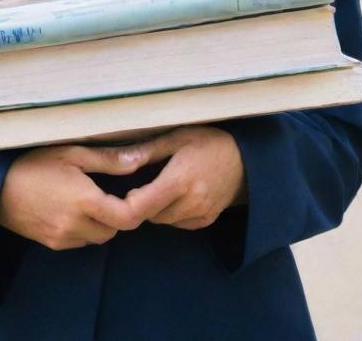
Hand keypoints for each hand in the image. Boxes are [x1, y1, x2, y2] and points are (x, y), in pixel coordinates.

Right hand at [0, 143, 148, 250]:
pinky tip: (74, 208)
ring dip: (102, 222)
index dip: (140, 206)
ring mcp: (63, 238)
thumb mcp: (71, 152)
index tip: (137, 191)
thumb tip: (139, 160)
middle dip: (119, 213)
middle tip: (113, 190)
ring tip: (91, 197)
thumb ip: (108, 160)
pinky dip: (85, 228)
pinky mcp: (53, 244)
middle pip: (115, 229)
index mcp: (85, 201)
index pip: (128, 217)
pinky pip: (81, 241)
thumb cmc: (33, 163)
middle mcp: (76, 225)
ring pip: (98, 237)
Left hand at [123, 126, 245, 229]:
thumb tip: (115, 161)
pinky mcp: (206, 221)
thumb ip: (145, 152)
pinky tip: (178, 194)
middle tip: (144, 180)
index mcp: (179, 181)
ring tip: (164, 183)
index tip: (123, 189)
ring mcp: (200, 214)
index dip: (124, 203)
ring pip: (162, 220)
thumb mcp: (175, 137)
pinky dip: (172, 212)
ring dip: (156, 208)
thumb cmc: (207, 141)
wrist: (245, 158)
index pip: (139, 208)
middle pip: (149, 215)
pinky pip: (177, 223)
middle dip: (141, 201)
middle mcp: (190, 203)